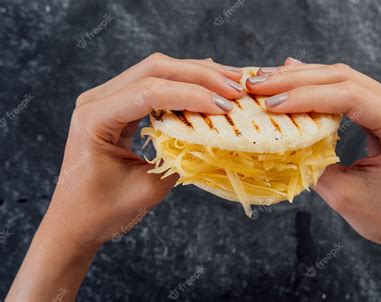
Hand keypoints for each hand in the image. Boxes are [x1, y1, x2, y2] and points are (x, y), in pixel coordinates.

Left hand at [50, 53, 242, 246]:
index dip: (192, 95)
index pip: (149, 92)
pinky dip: (184, 84)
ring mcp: (106, 98)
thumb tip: (214, 136)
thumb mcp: (147, 188)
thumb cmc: (102, 211)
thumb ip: (180, 159)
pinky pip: (154, 84)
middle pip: (154, 70)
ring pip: (156, 71)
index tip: (226, 107)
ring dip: (195, 74)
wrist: (74, 221)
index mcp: (95, 118)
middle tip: (235, 88)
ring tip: (230, 81)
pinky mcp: (118, 105)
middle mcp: (97, 99)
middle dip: (199, 75)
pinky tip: (208, 84)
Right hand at [247, 59, 380, 300]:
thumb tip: (279, 139)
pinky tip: (292, 74)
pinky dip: (315, 84)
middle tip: (258, 84)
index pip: (349, 97)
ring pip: (342, 78)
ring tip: (266, 80)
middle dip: (296, 80)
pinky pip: (347, 88)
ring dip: (301, 78)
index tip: (270, 103)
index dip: (306, 96)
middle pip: (343, 79)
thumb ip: (312, 162)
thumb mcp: (344, 194)